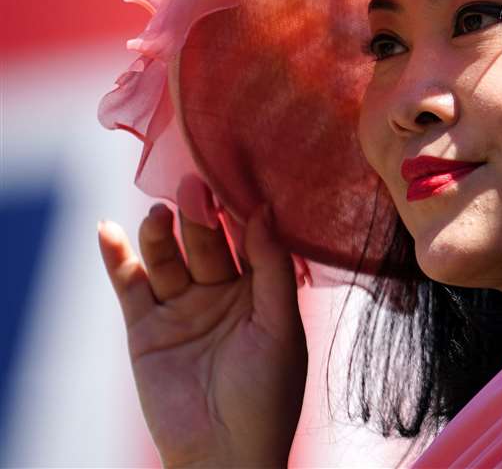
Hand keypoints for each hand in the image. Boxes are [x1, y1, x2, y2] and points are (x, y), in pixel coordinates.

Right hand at [98, 201, 306, 468]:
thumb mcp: (280, 325)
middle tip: (194, 186)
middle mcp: (221, 292)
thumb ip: (272, 268)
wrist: (224, 453)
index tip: (236, 174)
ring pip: (168, 258)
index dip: (241, 209)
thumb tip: (263, 210)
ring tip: (160, 212)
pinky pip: (130, 284)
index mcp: (261, 289)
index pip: (249, 238)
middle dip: (200, 216)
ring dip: (162, 232)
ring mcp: (181, 308)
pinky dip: (117, 256)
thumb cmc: (268, 394)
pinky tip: (107, 229)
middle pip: (206, 243)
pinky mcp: (146, 328)